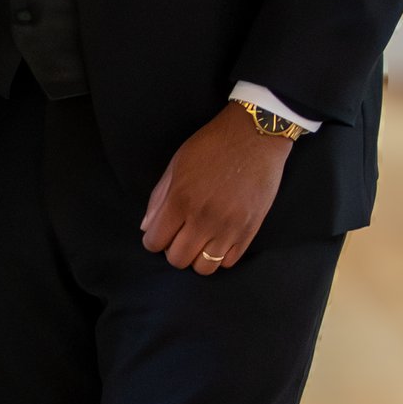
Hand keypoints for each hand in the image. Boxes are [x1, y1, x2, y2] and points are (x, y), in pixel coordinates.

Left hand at [140, 103, 293, 274]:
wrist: (255, 135)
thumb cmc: (212, 145)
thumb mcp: (177, 164)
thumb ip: (159, 198)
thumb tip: (147, 227)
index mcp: (180, 200)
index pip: (155, 242)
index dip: (154, 240)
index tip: (161, 231)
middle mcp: (203, 218)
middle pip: (178, 259)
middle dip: (173, 250)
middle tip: (180, 235)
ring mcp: (228, 227)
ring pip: (204, 268)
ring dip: (197, 257)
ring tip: (200, 240)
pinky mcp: (250, 230)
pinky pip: (229, 261)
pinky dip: (221, 255)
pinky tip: (219, 238)